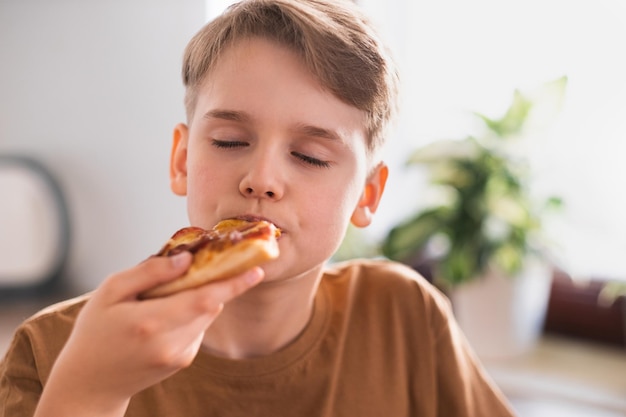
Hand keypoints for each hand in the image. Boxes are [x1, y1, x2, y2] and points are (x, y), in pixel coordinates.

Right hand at [34, 252, 263, 416]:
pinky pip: (198, 326)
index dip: (234, 284)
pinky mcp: (184, 361)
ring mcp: (180, 356)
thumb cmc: (95, 331)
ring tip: (169, 292)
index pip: (205, 299)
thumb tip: (187, 258)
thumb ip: (150, 272)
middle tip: (215, 260)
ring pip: (207, 314)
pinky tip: (165, 313)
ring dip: (201, 296)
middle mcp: (171, 343)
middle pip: (210, 304)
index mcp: (151, 322)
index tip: (257, 269)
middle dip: (217, 280)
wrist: (90, 383)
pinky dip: (191, 311)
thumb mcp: (110, 291)